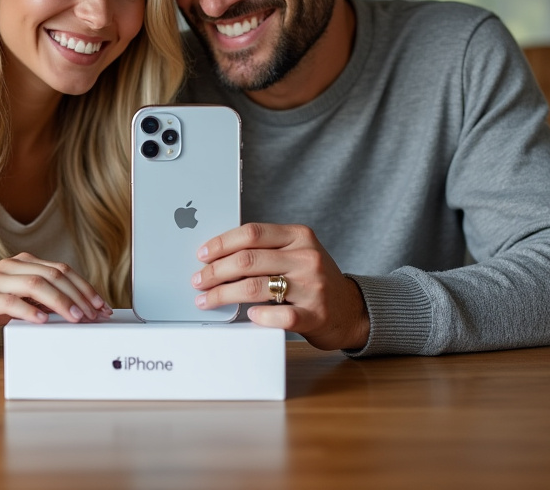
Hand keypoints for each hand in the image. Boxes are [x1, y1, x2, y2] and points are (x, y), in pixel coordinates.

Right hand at [0, 252, 111, 338]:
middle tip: (94, 314)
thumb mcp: (17, 298)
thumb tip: (74, 308)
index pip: (62, 270)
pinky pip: (10, 301)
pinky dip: (29, 311)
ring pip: (36, 284)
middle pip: (54, 275)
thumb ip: (40, 298)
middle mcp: (11, 267)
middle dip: (79, 295)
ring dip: (60, 302)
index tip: (100, 305)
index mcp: (23, 263)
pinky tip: (42, 321)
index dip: (84, 287)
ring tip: (75, 317)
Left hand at [192, 223, 369, 350]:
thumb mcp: (297, 253)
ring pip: (256, 286)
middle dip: (215, 271)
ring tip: (207, 300)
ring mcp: (313, 286)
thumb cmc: (313, 280)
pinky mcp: (315, 315)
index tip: (202, 254)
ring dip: (223, 294)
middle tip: (198, 280)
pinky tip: (246, 316)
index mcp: (299, 236)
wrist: (351, 310)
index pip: (252, 233)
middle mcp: (307, 257)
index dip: (221, 243)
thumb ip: (266, 249)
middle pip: (248, 259)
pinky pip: (280, 315)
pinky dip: (258, 316)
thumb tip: (217, 255)